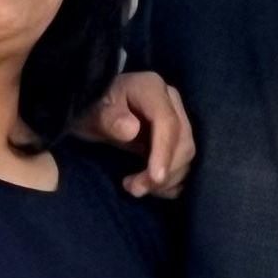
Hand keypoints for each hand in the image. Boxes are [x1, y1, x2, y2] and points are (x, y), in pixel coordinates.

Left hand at [89, 68, 195, 197]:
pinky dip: (171, 182)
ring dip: (166, 180)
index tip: (155, 178)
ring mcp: (178, 120)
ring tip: (135, 187)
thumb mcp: (91, 114)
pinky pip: (185, 164)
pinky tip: (151, 187)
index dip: (164, 152)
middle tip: (135, 188)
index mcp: (150, 89)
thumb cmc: (92, 109)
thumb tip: (132, 128)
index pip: (167, 122)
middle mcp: (171, 102)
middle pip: (183, 142)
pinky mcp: (178, 139)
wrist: (96, 112)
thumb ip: (108, 119)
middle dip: (164, 172)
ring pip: (186, 155)